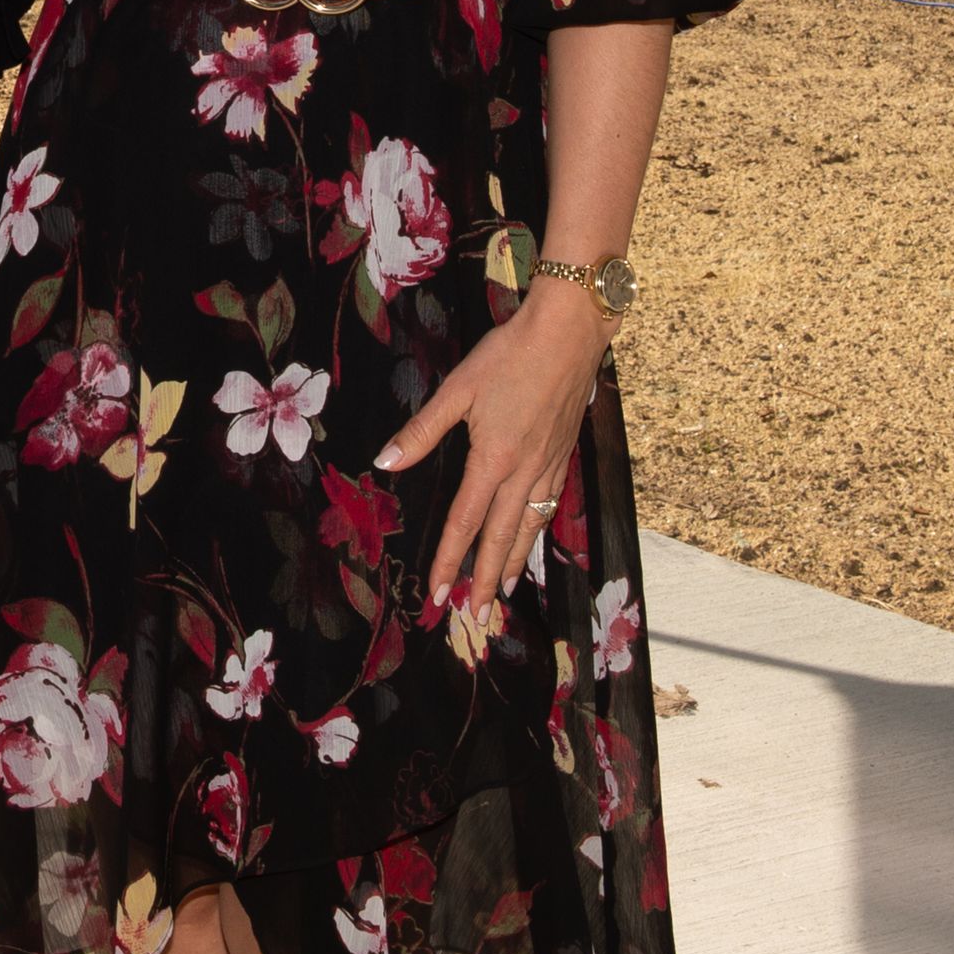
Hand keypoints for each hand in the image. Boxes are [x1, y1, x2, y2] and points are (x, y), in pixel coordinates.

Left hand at [374, 281, 614, 618]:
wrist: (569, 336)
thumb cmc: (508, 356)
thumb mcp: (458, 389)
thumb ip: (423, 431)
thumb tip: (385, 461)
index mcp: (493, 460)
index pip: (466, 522)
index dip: (449, 560)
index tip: (439, 594)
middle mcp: (524, 473)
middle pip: (502, 538)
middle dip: (487, 580)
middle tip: (478, 617)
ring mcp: (549, 466)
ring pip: (530, 528)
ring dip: (515, 563)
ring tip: (506, 593)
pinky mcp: (564, 454)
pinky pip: (549, 506)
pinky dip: (538, 532)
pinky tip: (533, 537)